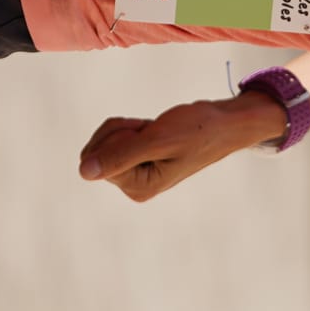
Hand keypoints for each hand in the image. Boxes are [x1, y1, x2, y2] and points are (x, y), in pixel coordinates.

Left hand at [77, 95, 281, 202]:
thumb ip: (119, 155)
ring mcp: (136, 175)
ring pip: (103, 144)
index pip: (98, 159)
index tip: (148, 132)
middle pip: (95, 152)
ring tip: (155, 129)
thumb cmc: (198, 129)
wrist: (225, 123)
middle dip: (119, 131)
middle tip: (151, 128)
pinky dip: (131, 128)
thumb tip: (84, 172)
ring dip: (126, 128)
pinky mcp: (139, 162)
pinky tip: (154, 129)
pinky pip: (115, 140)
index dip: (119, 136)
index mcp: (139, 187)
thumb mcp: (157, 140)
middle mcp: (135, 186)